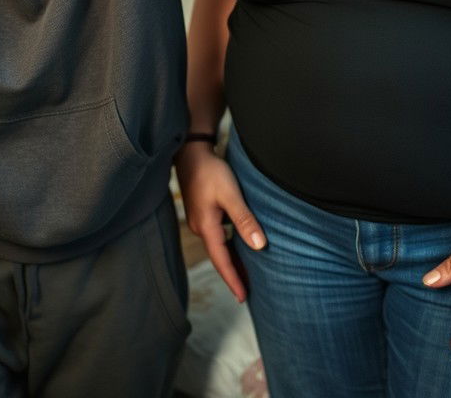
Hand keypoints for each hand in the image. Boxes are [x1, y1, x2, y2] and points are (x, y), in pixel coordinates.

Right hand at [175, 143, 265, 301]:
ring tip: (247, 273)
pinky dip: (228, 246)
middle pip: (219, 258)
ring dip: (232, 260)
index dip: (234, 280)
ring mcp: (200, 220)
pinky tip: (239, 245)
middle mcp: (200, 227)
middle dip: (233, 275)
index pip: (222, 261)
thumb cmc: (210, 171)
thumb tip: (259, 246)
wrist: (191, 151)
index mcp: (206, 227)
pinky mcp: (202, 212)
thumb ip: (244, 220)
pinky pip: (217, 236)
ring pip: (218, 247)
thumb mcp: (231, 194)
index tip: (244, 298)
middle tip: (249, 292)